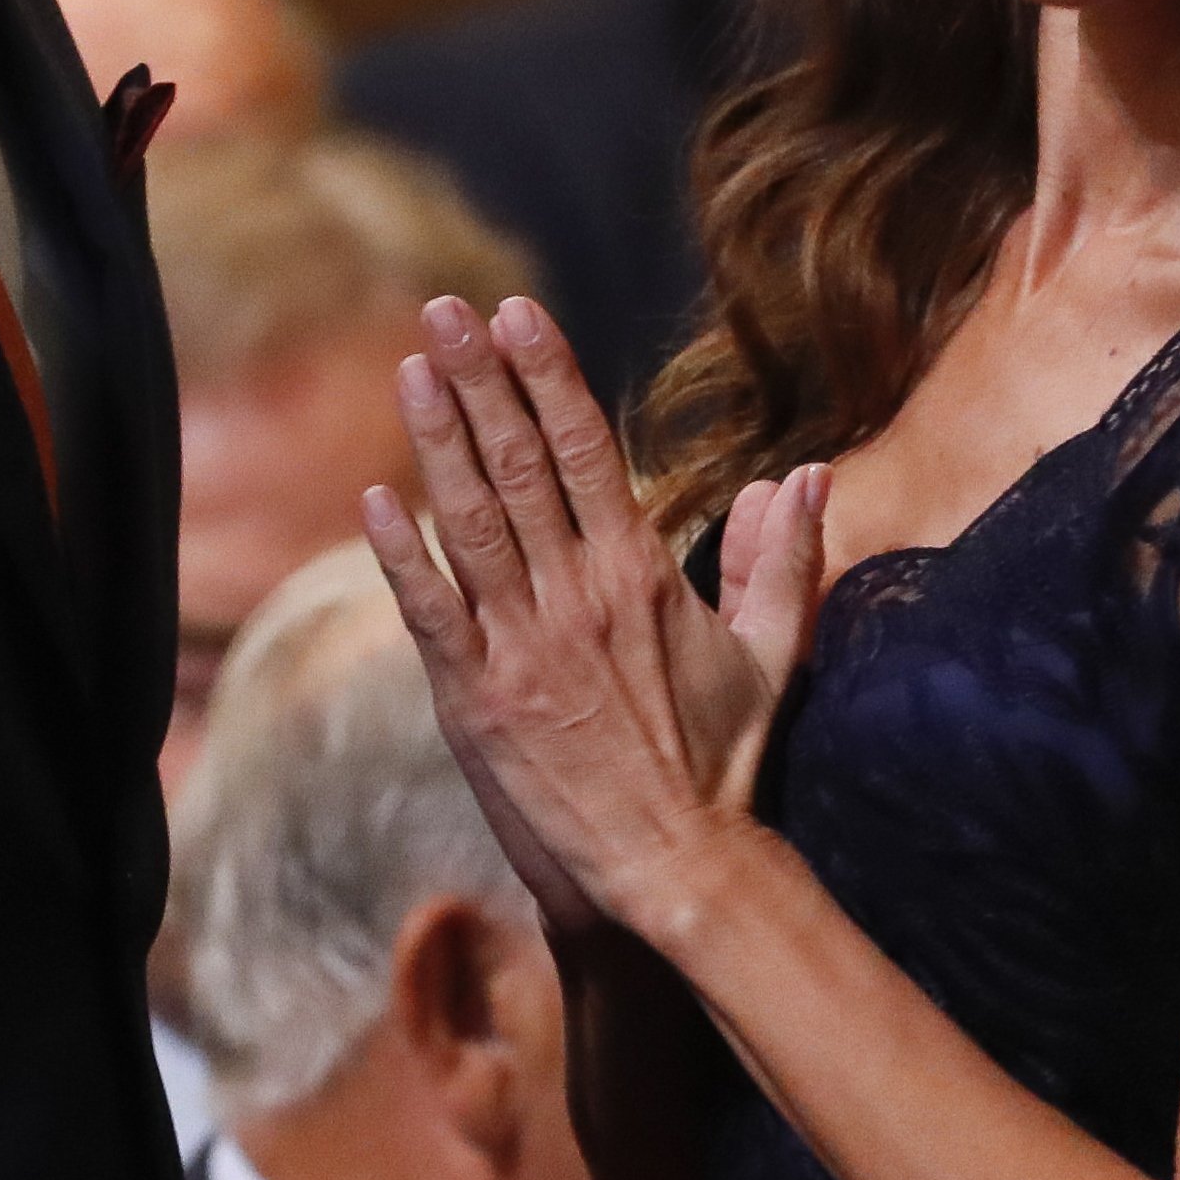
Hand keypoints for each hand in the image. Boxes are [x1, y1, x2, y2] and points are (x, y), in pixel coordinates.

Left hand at [359, 292, 828, 944]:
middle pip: (519, 463)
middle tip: (443, 308)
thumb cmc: (720, 767)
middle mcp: (577, 596)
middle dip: (478, 379)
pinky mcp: (476, 700)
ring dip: (437, 439)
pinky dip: (400, 553)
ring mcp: (521, 646)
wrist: (673, 871)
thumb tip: (805, 474)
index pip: (585, 448)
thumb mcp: (770, 655)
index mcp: (640, 574)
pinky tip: (374, 497)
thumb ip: (783, 559)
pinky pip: (429, 611)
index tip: (516, 313)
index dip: (546, 375)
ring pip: (469, 520)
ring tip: (412, 368)